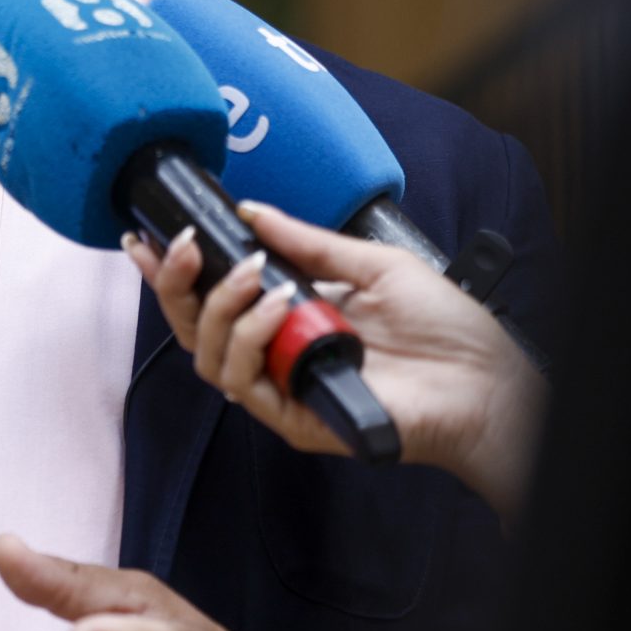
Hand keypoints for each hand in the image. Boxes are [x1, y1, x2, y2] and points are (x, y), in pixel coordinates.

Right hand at [128, 201, 544, 514]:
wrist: (486, 381)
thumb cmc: (445, 330)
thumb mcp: (372, 264)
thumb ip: (309, 243)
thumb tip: (253, 213)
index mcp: (290, 316)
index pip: (213, 296)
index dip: (174, 272)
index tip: (144, 238)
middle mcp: (276, 353)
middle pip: (193, 328)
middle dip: (175, 285)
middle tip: (183, 245)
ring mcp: (282, 387)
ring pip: (208, 356)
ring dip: (221, 307)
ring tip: (255, 275)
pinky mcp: (294, 418)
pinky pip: (245, 382)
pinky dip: (251, 338)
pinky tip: (278, 308)